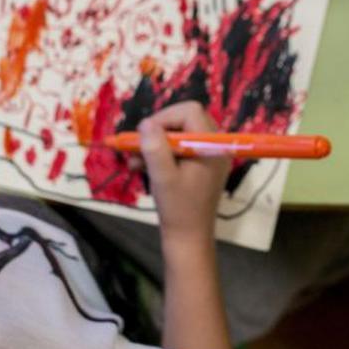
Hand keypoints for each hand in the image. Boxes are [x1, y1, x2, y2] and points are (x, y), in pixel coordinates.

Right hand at [137, 102, 232, 246]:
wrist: (189, 237)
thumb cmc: (178, 208)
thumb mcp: (163, 177)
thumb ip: (155, 148)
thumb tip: (146, 123)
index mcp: (212, 146)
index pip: (189, 112)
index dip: (164, 118)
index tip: (144, 135)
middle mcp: (214, 145)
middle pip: (184, 119)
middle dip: (157, 131)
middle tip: (137, 147)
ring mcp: (208, 154)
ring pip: (178, 133)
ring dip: (155, 144)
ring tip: (134, 161)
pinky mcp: (200, 164)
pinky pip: (179, 147)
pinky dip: (161, 153)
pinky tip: (141, 166)